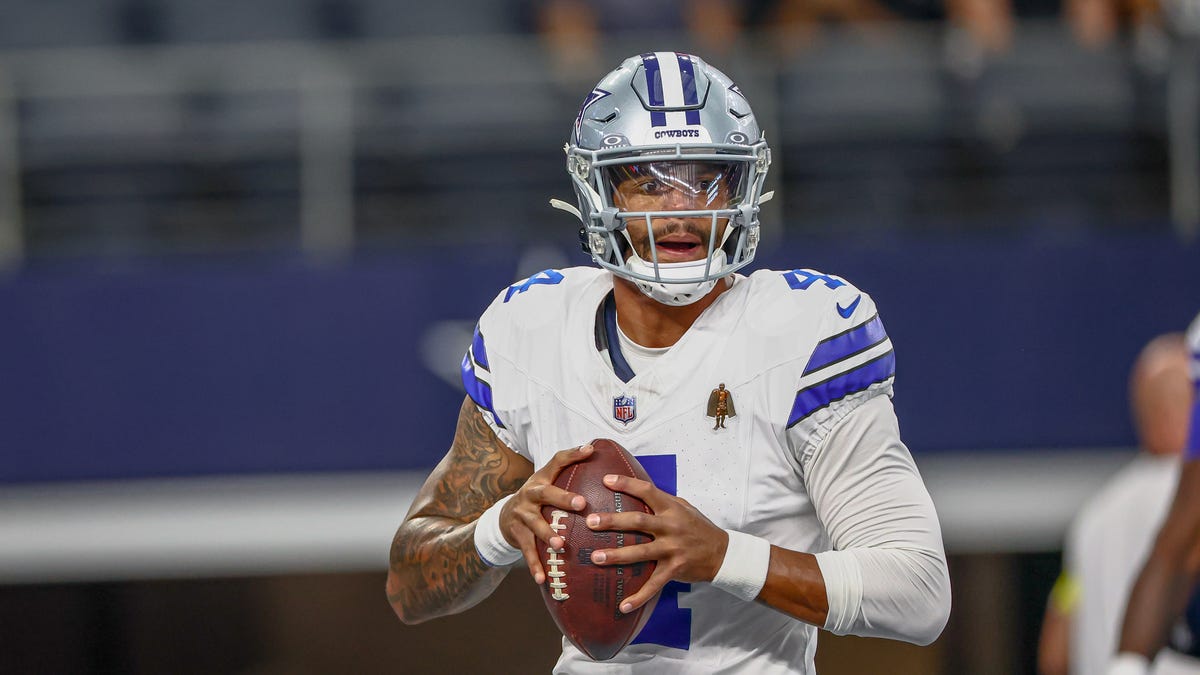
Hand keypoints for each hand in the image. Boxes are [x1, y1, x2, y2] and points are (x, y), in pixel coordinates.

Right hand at [499, 444, 593, 584]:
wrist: (504, 517)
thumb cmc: (538, 498)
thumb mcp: (548, 480)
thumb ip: (568, 468)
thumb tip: (594, 448)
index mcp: (542, 479)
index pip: (557, 461)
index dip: (573, 454)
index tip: (590, 450)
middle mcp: (530, 495)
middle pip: (545, 494)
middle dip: (563, 498)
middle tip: (581, 504)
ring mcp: (522, 516)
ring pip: (535, 525)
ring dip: (547, 535)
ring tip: (560, 545)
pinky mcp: (517, 535)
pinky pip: (527, 551)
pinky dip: (535, 566)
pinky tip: (543, 579)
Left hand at [585, 473, 726, 613]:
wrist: (722, 553)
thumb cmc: (699, 527)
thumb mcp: (685, 507)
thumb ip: (663, 502)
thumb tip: (638, 492)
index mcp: (671, 508)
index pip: (647, 491)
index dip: (626, 484)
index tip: (606, 480)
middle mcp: (670, 527)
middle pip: (638, 522)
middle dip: (613, 521)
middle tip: (591, 521)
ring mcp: (672, 549)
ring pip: (640, 552)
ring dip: (617, 555)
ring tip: (596, 558)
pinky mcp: (674, 569)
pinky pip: (654, 585)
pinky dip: (639, 597)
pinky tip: (623, 606)